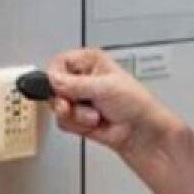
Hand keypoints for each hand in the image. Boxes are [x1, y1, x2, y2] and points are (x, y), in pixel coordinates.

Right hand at [42, 47, 174, 157]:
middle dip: (65, 100)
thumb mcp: (105, 87)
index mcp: (89, 62)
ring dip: (76, 115)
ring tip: (95, 116)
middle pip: (52, 87)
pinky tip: (94, 124)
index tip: (62, 88)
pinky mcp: (76, 118)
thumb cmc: (134, 103)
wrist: (141, 132)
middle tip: (74, 105)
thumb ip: (75, 84)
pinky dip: (77, 126)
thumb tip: (51, 79)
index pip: (59, 62)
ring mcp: (78, 99)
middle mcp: (81, 78)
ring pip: (56, 106)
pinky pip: (62, 122)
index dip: (56, 76)